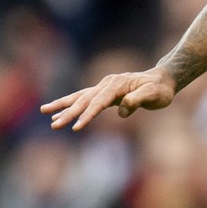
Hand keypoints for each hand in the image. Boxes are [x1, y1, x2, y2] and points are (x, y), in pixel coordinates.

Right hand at [41, 68, 177, 130]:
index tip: (76, 127)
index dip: (87, 115)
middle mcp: (107, 83)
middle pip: (84, 100)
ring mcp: (104, 86)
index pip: (99, 102)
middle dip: (68, 113)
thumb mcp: (155, 95)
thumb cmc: (160, 90)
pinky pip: (84, 98)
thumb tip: (123, 108)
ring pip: (80, 97)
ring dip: (63, 105)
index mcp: (118, 84)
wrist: (162, 80)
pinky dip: (71, 104)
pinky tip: (58, 112)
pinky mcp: (104, 92)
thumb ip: (139, 100)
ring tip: (44, 112)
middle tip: (54, 126)